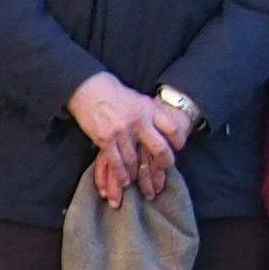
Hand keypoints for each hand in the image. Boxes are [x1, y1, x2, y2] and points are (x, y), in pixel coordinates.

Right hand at [70, 73, 176, 197]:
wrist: (90, 89)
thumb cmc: (116, 95)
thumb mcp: (140, 100)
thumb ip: (152, 115)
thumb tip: (166, 131)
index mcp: (149, 109)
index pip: (172, 128)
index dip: (178, 141)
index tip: (176, 148)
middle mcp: (138, 120)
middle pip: (159, 148)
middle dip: (163, 162)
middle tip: (162, 168)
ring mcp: (121, 131)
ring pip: (135, 160)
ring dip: (137, 172)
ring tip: (139, 178)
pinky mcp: (105, 139)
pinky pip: (116, 162)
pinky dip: (121, 174)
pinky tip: (124, 180)